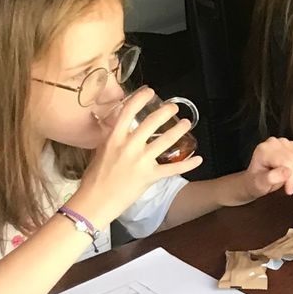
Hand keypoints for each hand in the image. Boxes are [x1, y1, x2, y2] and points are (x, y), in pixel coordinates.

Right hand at [78, 87, 200, 225]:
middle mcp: (129, 147)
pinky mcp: (150, 177)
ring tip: (186, 124)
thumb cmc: (94, 178)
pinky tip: (199, 159)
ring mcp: (141, 162)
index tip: (150, 91)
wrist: (94, 202)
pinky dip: (188, 164)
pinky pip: (173, 169)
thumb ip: (112, 138)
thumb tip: (118, 126)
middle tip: (174, 107)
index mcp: (114, 139)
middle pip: (152, 123)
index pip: (128, 112)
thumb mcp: (100, 151)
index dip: (140, 98)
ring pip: (166, 141)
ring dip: (179, 130)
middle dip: (166, 112)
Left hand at [239, 137, 292, 200]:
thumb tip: (287, 172)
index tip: (289, 190)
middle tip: (282, 181)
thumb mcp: (259, 184)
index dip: (291, 178)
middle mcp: (274, 143)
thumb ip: (271, 178)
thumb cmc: (255, 182)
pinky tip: (289, 170)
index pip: (287, 162)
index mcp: (264, 150)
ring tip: (284, 175)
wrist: (255, 180)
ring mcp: (284, 142)